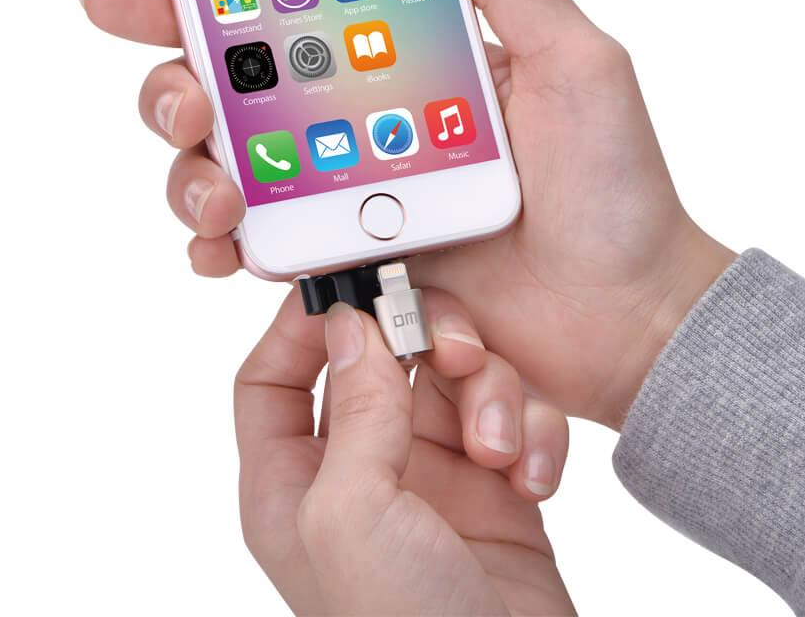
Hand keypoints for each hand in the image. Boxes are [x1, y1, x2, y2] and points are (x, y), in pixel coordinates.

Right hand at [80, 0, 734, 427]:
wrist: (628, 316)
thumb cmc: (617, 189)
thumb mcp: (575, 63)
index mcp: (404, 57)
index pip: (289, 7)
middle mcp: (360, 121)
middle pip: (230, 87)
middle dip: (174, 83)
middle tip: (186, 97)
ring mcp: (347, 193)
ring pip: (226, 167)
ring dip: (189, 170)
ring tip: (213, 188)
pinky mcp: (347, 261)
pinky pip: (259, 248)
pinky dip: (219, 247)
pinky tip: (219, 249)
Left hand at [236, 289, 573, 615]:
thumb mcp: (353, 517)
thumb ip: (352, 413)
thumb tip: (348, 325)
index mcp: (293, 486)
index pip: (270, 380)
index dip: (302, 328)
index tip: (350, 287)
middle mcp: (357, 474)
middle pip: (376, 361)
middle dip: (418, 344)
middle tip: (450, 348)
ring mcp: (430, 478)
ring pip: (451, 378)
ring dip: (487, 394)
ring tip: (502, 447)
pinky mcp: (496, 487)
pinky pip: (510, 416)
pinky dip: (530, 432)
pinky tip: (534, 479)